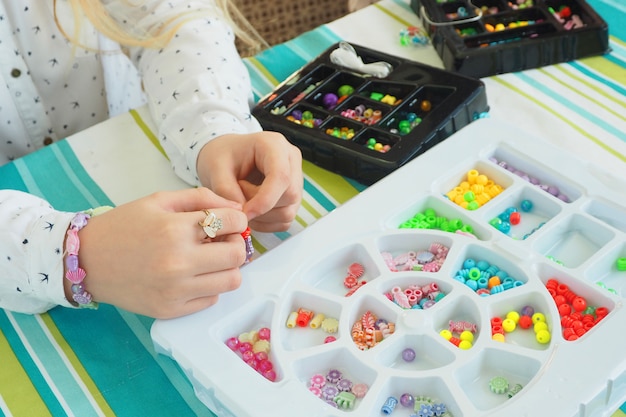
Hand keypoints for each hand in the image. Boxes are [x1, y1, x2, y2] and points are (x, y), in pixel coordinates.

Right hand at [72, 188, 248, 318]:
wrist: (87, 260)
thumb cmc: (123, 226)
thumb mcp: (160, 200)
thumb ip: (201, 198)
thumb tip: (236, 209)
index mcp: (175, 229)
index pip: (233, 224)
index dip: (238, 220)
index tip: (230, 222)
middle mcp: (178, 263)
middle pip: (238, 255)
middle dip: (236, 243)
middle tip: (222, 240)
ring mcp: (175, 291)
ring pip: (231, 281)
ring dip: (227, 268)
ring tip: (210, 259)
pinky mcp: (171, 310)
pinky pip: (211, 299)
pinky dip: (209, 286)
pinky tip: (193, 275)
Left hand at [196, 131, 302, 231]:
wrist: (226, 157)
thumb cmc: (222, 156)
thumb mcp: (216, 168)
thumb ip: (226, 191)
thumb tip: (242, 213)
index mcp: (275, 146)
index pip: (281, 176)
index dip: (264, 200)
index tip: (244, 212)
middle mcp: (290, 161)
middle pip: (289, 195)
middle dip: (261, 207)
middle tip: (238, 198)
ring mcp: (295, 180)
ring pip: (288, 211)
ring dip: (262, 216)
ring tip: (243, 201)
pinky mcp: (292, 198)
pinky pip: (285, 220)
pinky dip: (266, 223)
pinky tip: (251, 210)